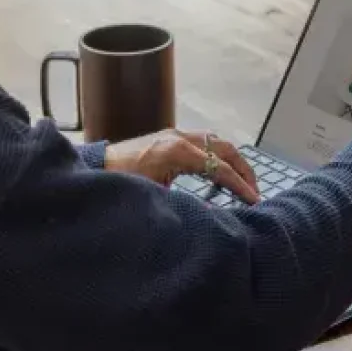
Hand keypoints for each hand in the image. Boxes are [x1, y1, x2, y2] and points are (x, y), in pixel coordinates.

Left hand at [104, 129, 259, 203]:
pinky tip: (218, 173)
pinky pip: (204, 141)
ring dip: (233, 160)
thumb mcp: (157, 198)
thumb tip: (214, 216)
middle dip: (244, 170)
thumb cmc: (121, 183)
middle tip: (255, 191)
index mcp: (178, 152)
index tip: (254, 200)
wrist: (97, 168)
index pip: (221, 169)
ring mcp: (175, 134)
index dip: (240, 186)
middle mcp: (180, 138)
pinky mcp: (170, 137)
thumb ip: (188, 204)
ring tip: (242, 181)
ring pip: (217, 141)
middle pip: (226, 149)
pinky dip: (218, 155)